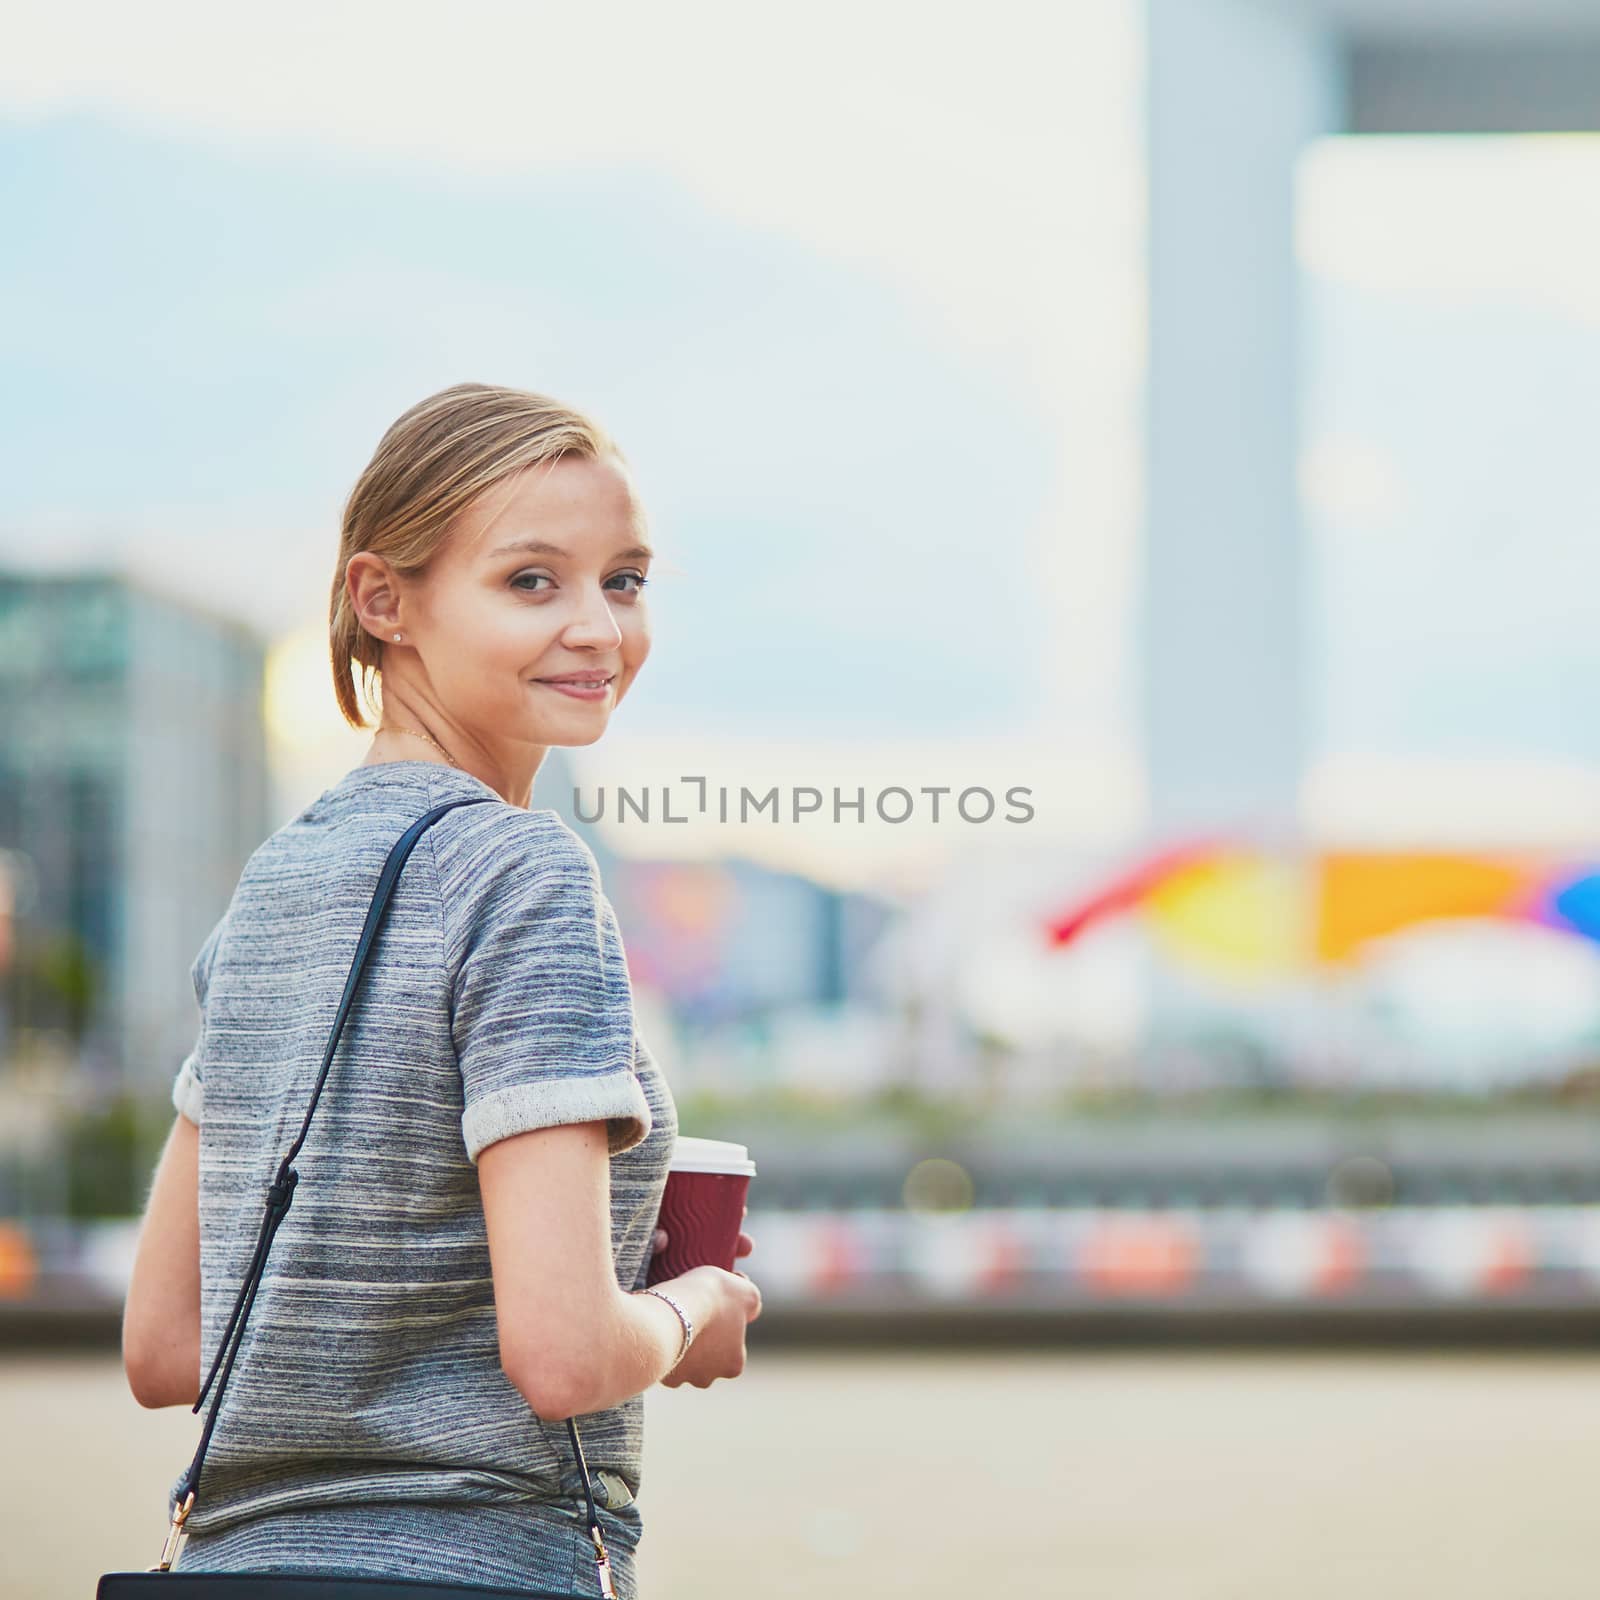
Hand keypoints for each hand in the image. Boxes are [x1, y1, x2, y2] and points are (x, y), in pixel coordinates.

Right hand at [650, 1206, 759, 1390]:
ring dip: (680, 1345)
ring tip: (674, 1319)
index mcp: (734, 1365)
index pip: (731, 1349)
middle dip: (700, 1342)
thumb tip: (749, 1307)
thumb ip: (752, 1305)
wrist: (675, 1305)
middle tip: (692, 1314)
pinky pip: (659, 1358)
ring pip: (681, 1362)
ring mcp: (681, 1378)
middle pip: (705, 1360)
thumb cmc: (714, 1296)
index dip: (722, 1326)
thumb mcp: (746, 1292)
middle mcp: (708, 1378)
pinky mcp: (657, 1371)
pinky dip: (659, 1345)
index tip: (712, 1309)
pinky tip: (659, 1326)